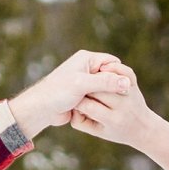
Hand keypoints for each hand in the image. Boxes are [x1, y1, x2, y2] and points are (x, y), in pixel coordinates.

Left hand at [9, 51, 131, 134]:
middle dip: (115, 86)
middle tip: (122, 99)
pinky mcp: (84, 95)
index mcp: (87, 59)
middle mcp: (87, 68)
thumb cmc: (58, 92)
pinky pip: (99, 98)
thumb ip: (105, 83)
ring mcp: (85, 82)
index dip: (119, 74)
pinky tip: (107, 111)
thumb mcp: (82, 85)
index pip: (112, 62)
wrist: (41, 109)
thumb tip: (127, 83)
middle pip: (110, 75)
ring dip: (109, 97)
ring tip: (115, 106)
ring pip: (105, 88)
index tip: (126, 89)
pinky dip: (102, 103)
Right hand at [68, 63, 154, 147]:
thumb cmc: (115, 131)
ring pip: (109, 78)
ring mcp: (131, 95)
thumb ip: (81, 122)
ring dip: (96, 76)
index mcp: (112, 120)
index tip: (70, 101)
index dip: (76, 101)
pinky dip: (114, 67)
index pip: (88, 106)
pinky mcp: (135, 85)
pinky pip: (126, 71)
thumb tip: (69, 109)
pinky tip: (103, 69)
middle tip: (77, 88)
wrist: (143, 128)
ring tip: (87, 80)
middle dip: (84, 88)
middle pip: (98, 90)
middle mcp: (123, 107)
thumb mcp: (96, 131)